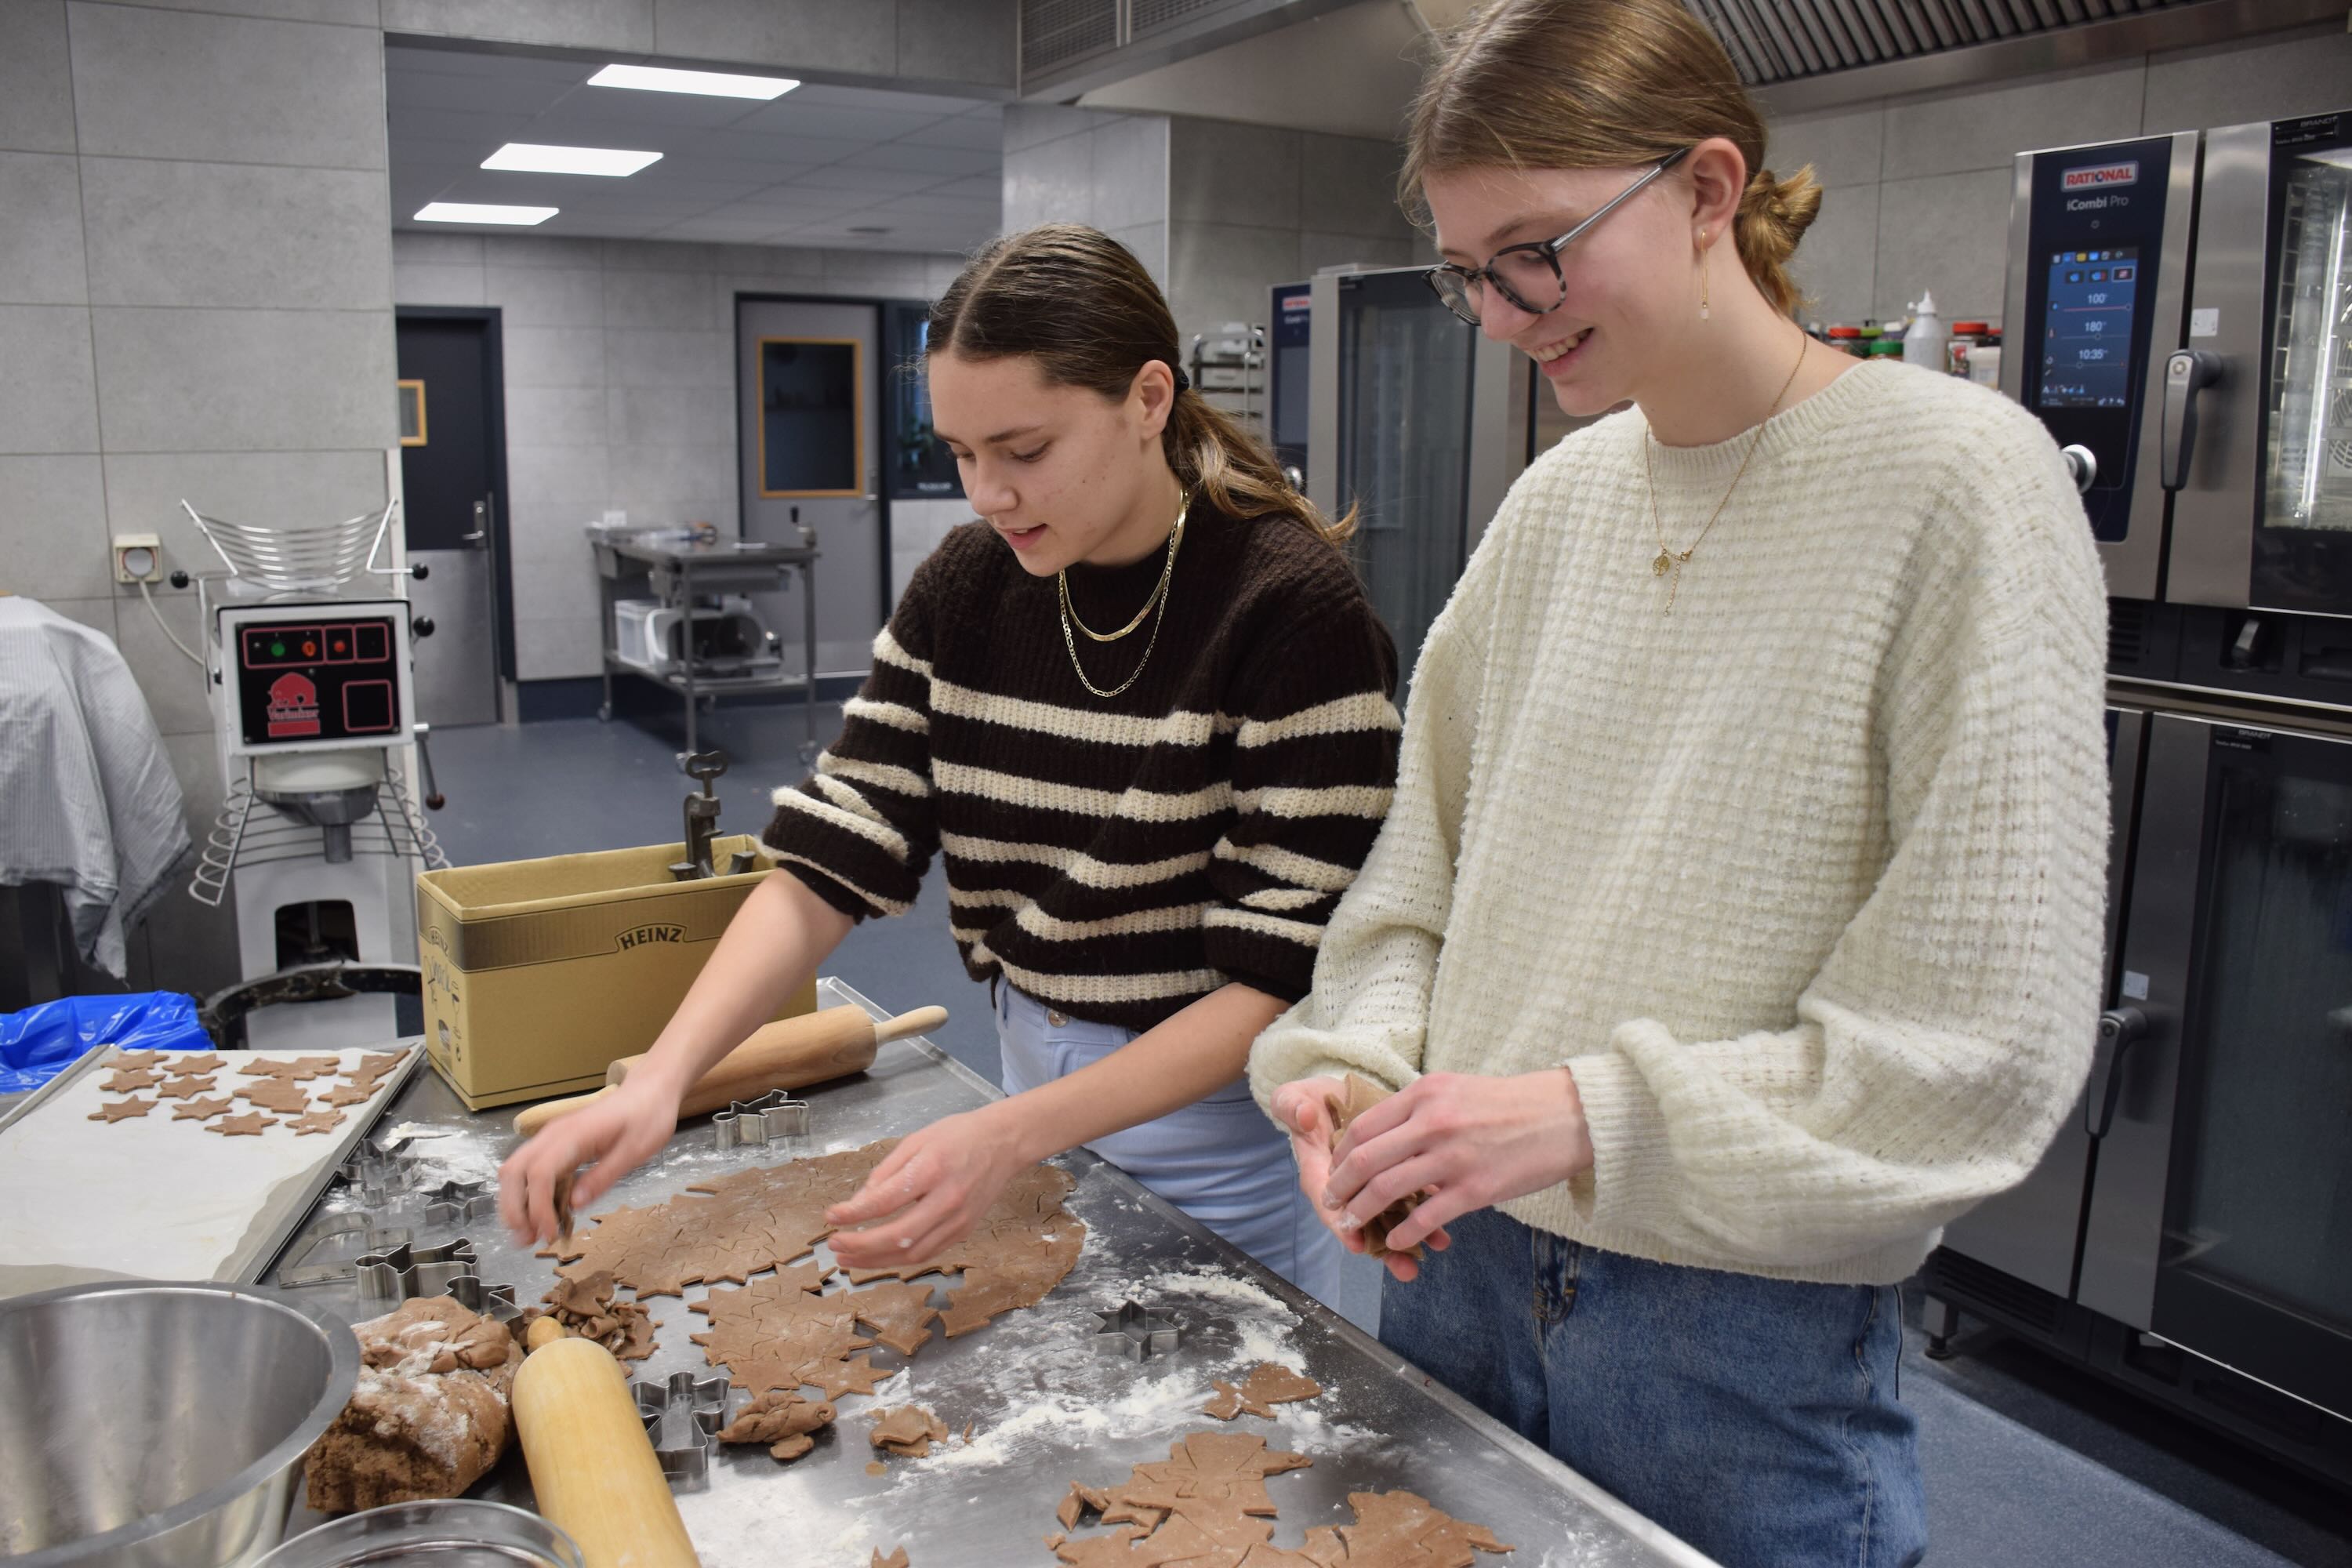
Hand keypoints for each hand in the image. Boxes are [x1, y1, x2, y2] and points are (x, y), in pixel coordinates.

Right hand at [497, 1078, 678, 1248]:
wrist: (650, 1091)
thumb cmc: (647, 1117)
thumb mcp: (634, 1151)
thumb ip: (603, 1176)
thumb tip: (574, 1204)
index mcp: (573, 1134)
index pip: (540, 1174)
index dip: (538, 1208)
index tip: (548, 1233)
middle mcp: (553, 1134)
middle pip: (514, 1172)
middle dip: (514, 1209)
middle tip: (526, 1240)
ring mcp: (551, 1137)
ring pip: (515, 1170)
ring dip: (515, 1202)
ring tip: (528, 1233)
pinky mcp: (556, 1143)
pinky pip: (529, 1168)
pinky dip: (527, 1192)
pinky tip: (540, 1214)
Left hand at [823, 1106, 1028, 1270]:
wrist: (1004, 1143)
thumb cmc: (958, 1136)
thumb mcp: (916, 1141)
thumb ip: (886, 1172)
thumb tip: (858, 1202)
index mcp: (932, 1169)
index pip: (886, 1200)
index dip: (853, 1213)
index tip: (831, 1216)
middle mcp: (948, 1199)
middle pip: (899, 1235)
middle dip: (861, 1245)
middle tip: (834, 1243)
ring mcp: (959, 1220)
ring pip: (912, 1253)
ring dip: (875, 1260)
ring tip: (847, 1257)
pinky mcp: (964, 1231)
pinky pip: (927, 1253)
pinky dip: (898, 1259)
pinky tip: (877, 1256)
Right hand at [1268, 1077, 1447, 1282]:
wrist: (1335, 1094)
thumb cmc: (1310, 1101)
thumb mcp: (1294, 1099)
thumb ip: (1291, 1106)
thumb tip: (1305, 1116)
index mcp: (1318, 1169)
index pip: (1328, 1199)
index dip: (1340, 1222)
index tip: (1356, 1242)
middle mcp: (1347, 1184)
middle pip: (1364, 1218)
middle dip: (1384, 1244)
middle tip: (1405, 1268)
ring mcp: (1372, 1182)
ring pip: (1390, 1214)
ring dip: (1412, 1235)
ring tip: (1437, 1248)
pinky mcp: (1395, 1173)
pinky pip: (1410, 1198)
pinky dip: (1428, 1215)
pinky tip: (1446, 1232)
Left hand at [1321, 1069, 1591, 1258]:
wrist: (1567, 1115)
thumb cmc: (1512, 1103)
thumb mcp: (1457, 1089)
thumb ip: (1420, 1109)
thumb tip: (1387, 1135)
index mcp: (1425, 1094)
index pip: (1364, 1127)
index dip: (1341, 1155)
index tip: (1335, 1171)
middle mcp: (1433, 1122)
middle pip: (1366, 1159)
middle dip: (1341, 1186)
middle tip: (1332, 1203)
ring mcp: (1453, 1157)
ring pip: (1388, 1190)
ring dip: (1363, 1212)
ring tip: (1353, 1225)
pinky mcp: (1475, 1189)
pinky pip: (1425, 1217)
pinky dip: (1402, 1233)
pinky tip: (1395, 1240)